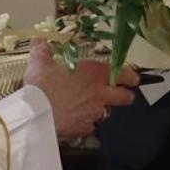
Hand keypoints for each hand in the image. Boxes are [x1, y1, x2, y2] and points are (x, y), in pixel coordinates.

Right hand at [23, 41, 138, 140]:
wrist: (36, 112)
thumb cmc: (42, 82)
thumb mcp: (40, 61)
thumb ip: (42, 50)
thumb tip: (39, 41)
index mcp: (95, 73)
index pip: (124, 74)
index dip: (130, 76)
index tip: (132, 77)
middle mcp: (99, 93)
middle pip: (125, 97)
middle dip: (126, 95)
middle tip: (122, 93)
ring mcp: (93, 113)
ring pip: (107, 112)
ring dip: (102, 109)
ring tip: (92, 107)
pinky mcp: (84, 128)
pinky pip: (90, 127)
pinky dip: (86, 124)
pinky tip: (77, 121)